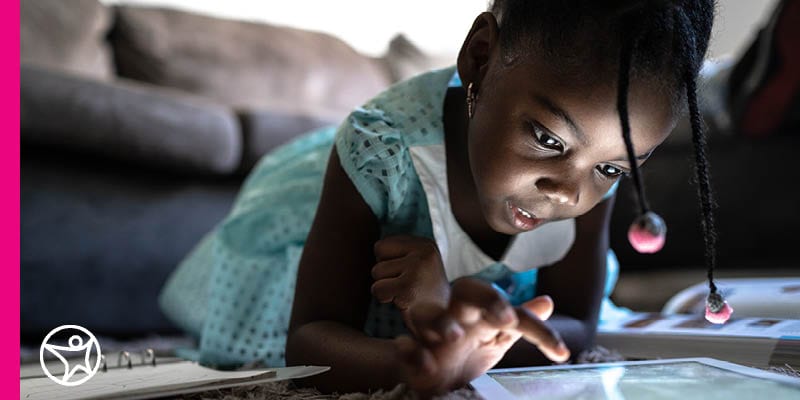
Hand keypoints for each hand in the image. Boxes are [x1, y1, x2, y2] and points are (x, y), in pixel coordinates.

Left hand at [371, 235, 450, 318]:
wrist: (442, 322)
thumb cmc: (424, 294)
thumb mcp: (417, 263)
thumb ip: (399, 252)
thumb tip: (378, 247)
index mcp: (425, 244)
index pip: (382, 246)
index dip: (387, 263)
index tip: (406, 275)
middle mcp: (424, 251)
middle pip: (378, 256)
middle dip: (386, 274)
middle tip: (408, 286)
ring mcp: (418, 268)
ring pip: (376, 271)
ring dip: (386, 287)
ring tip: (407, 293)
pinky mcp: (409, 287)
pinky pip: (378, 289)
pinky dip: (385, 298)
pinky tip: (404, 302)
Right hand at [393, 278, 569, 396]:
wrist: (425, 375)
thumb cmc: (464, 353)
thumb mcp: (495, 338)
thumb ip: (520, 321)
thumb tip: (547, 301)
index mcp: (481, 312)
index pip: (510, 309)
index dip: (534, 326)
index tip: (561, 352)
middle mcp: (457, 315)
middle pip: (471, 293)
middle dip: (491, 302)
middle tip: (508, 319)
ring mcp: (431, 333)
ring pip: (434, 317)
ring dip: (443, 324)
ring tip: (453, 336)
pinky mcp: (408, 352)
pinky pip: (405, 348)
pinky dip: (409, 352)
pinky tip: (419, 361)